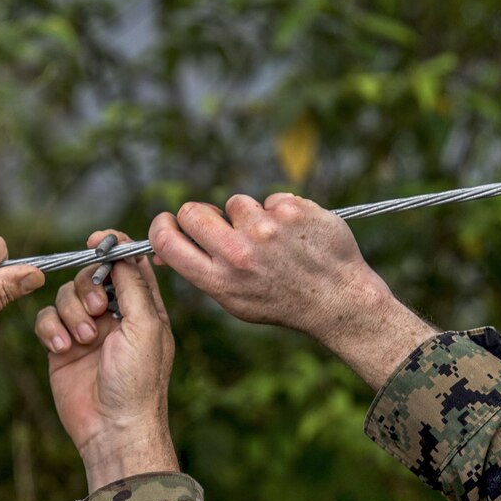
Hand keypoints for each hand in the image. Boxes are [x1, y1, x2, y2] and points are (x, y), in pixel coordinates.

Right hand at [34, 231, 177, 491]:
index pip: (128, 263)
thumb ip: (132, 285)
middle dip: (87, 286)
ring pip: (65, 295)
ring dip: (71, 313)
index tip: (96, 242)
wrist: (112, 428)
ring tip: (83, 340)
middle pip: (90, 274)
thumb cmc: (137, 381)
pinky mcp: (62, 345)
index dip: (112, 247)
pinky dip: (51, 328)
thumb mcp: (145, 326)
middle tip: (95, 310)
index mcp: (143, 306)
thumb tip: (120, 253)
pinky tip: (61, 348)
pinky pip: (46, 318)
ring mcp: (86, 329)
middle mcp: (114, 314)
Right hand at [149, 194, 437, 388]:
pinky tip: (296, 235)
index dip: (161, 225)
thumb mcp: (234, 300)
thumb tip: (163, 249)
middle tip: (222, 225)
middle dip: (203, 214)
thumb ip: (200, 271)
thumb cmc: (282, 301)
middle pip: (192, 211)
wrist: (339, 301)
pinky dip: (281, 213)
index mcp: (218, 280)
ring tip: (273, 241)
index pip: (166, 240)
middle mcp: (238, 255)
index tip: (169, 221)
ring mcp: (266, 230)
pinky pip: (272, 199)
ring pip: (236, 202)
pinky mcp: (292, 212)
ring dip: (251, 215)